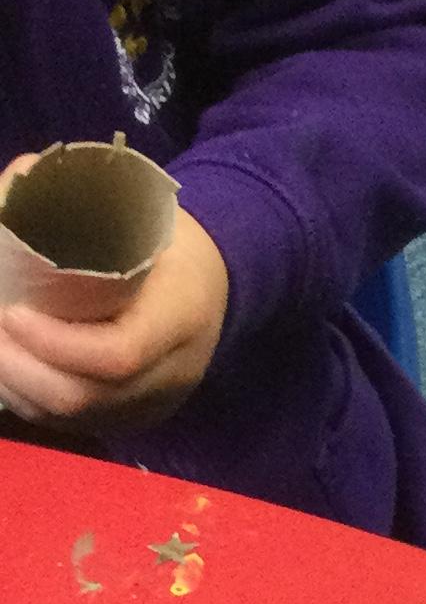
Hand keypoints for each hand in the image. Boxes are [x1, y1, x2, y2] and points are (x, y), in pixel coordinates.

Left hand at [0, 196, 229, 430]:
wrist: (226, 280)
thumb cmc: (174, 242)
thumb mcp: (144, 213)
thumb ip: (79, 201)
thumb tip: (13, 178)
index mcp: (183, 316)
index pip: (116, 354)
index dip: (54, 342)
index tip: (11, 311)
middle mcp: (174, 372)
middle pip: (85, 396)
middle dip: (19, 369)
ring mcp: (156, 403)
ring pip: (72, 418)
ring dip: (18, 387)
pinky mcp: (137, 418)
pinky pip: (75, 425)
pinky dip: (32, 402)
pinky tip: (10, 371)